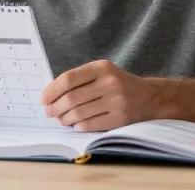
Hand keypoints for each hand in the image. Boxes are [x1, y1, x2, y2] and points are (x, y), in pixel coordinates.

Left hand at [40, 60, 158, 131]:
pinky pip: (90, 124)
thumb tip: (51, 94)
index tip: (43, 99)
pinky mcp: (120, 118)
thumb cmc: (119, 84)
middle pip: (72, 98)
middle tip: (48, 112)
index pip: (69, 79)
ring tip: (61, 119)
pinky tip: (76, 124)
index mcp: (102, 68)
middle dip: (55, 107)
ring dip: (65, 118)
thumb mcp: (102, 72)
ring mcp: (116, 101)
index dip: (52, 90)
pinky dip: (79, 125)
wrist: (151, 97)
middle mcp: (110, 83)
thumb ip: (80, 79)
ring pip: (79, 113)